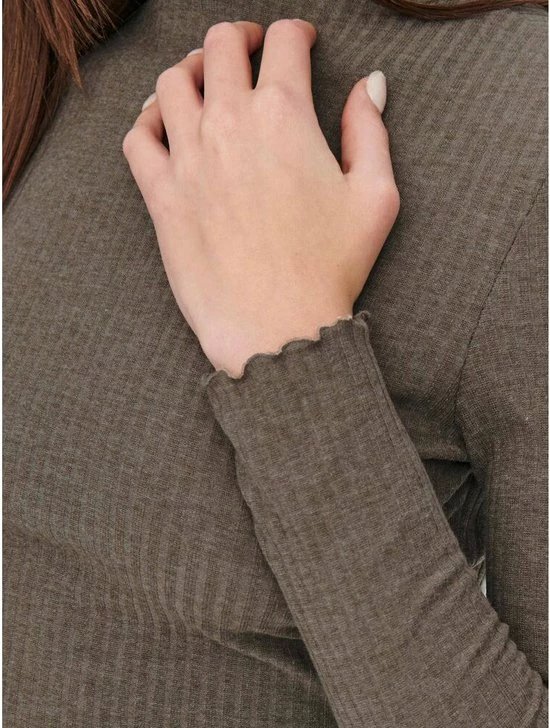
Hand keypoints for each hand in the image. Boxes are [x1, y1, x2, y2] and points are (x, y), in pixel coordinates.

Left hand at [122, 19, 399, 377]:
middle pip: (221, 46)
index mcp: (285, 115)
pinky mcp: (161, 196)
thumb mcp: (376, 197)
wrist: (277, 328)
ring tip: (206, 78)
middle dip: (241, 38)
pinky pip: (138, 136)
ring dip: (192, 68)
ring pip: (172, 81)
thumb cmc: (331, 269)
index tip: (302, 43)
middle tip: (252, 49)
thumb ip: (370, 131)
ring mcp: (188, 159)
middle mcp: (230, 124)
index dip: (297, 33)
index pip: (284, 43)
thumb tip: (370, 83)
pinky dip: (149, 118)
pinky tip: (166, 123)